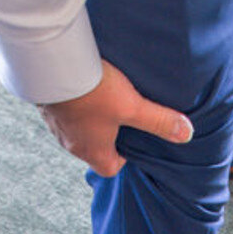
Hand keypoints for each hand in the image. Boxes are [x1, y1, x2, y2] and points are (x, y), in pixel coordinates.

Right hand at [38, 60, 193, 175]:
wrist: (50, 64)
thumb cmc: (91, 90)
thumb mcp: (132, 106)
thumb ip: (159, 121)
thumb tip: (186, 134)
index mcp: (92, 150)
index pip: (109, 168)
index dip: (123, 158)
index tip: (133, 141)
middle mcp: (70, 143)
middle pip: (93, 149)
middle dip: (108, 137)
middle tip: (121, 116)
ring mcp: (55, 125)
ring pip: (76, 130)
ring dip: (89, 119)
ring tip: (102, 98)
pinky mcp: (46, 105)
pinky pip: (62, 112)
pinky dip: (73, 104)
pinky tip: (81, 85)